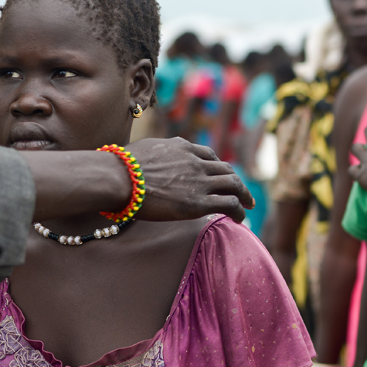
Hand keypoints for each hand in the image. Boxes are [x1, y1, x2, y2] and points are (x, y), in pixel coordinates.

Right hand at [126, 137, 254, 222]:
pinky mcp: (199, 202)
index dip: (217, 166)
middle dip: (236, 180)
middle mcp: (195, 162)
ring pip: (233, 184)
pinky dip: (239, 210)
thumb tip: (146, 159)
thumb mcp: (143, 150)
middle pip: (226, 169)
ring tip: (247, 205)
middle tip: (242, 192)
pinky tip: (240, 219)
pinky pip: (229, 204)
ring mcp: (199, 182)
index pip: (208, 155)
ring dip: (243, 195)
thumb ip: (155, 154)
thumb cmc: (120, 166)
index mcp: (182, 148)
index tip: (220, 175)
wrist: (119, 177)